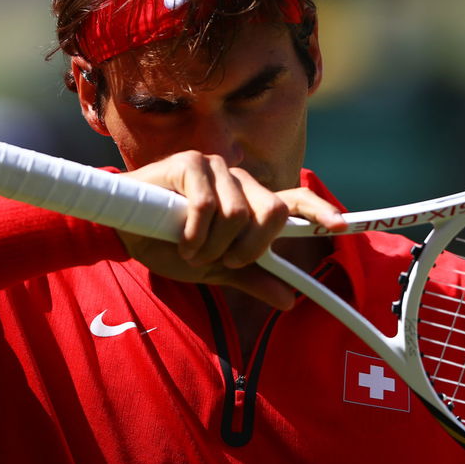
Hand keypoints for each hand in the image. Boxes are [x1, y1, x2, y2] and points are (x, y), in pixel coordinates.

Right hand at [118, 152, 346, 308]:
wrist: (123, 232)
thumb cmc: (170, 244)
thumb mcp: (216, 268)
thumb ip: (252, 277)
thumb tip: (289, 300)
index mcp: (252, 204)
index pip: (295, 200)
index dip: (320, 210)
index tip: (340, 226)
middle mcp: (241, 182)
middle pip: (272, 213)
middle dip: (249, 248)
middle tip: (222, 260)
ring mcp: (218, 168)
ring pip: (239, 215)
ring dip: (212, 245)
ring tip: (191, 247)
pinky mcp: (192, 163)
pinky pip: (207, 206)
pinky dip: (193, 234)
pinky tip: (178, 237)